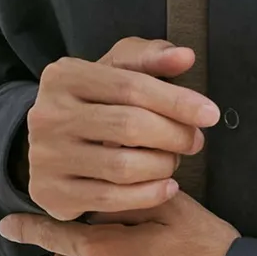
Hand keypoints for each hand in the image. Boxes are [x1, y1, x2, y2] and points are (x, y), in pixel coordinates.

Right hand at [17, 37, 218, 219]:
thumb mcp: (116, 70)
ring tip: (173, 161)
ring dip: (163, 166)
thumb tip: (185, 56)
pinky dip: (149, 194)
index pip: (131, 86)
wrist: (48, 145)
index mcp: (64, 76)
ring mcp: (46, 156)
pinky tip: (167, 187)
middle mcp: (48, 115)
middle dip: (174, 135)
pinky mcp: (51, 193)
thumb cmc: (94, 102)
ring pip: (123, 166)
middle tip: (194, 141)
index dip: (177, 101)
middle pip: (130, 126)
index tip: (210, 114)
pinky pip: (111, 198)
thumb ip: (150, 58)